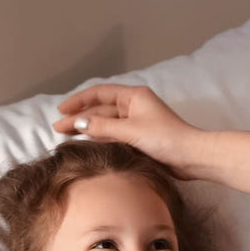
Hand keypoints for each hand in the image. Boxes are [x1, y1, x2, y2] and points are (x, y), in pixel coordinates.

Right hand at [54, 84, 199, 175]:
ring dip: (87, 129)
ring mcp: (136, 122)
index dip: (78, 101)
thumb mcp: (130, 131)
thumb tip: (78, 123)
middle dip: (79, 117)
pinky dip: (99, 138)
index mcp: (134, 96)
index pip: (99, 93)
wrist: (192, 157)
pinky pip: (113, 135)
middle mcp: (134, 106)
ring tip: (66, 137)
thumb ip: (102, 126)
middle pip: (100, 109)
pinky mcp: (139, 138)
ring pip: (106, 123)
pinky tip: (86, 144)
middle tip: (57, 129)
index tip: (61, 111)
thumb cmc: (165, 138)